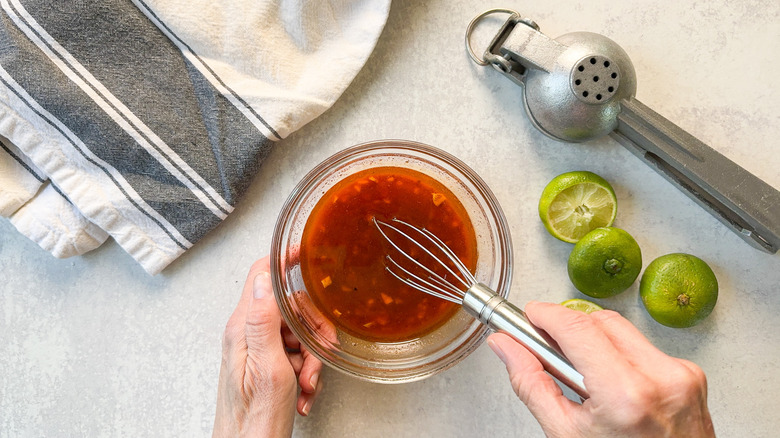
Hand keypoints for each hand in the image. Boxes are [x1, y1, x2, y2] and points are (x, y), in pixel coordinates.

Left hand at [213, 256, 322, 436]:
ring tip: (308, 382)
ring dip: (312, 358)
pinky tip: (304, 391)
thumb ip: (263, 319)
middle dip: (313, 331)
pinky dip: (308, 372)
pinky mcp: (267, 364)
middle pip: (291, 308)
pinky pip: (297, 355)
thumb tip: (263, 277)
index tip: (306, 254)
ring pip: (299, 333)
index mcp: (243, 328)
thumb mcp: (268, 366)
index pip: (261, 276)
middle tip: (319, 354)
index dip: (284, 261)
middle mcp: (248, 334)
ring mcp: (258, 349)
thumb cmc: (254, 419)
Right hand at [488, 301, 713, 437]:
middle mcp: (660, 378)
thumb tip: (506, 347)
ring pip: (623, 330)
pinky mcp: (690, 375)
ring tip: (584, 378)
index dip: (546, 315)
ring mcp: (680, 375)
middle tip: (548, 348)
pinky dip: (620, 357)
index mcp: (626, 395)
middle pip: (600, 322)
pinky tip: (611, 383)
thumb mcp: (565, 434)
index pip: (577, 328)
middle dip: (569, 328)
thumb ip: (531, 384)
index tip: (530, 314)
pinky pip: (643, 347)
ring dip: (595, 342)